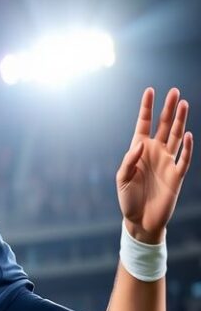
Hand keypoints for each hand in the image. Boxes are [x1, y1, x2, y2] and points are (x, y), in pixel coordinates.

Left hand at [117, 88, 192, 242]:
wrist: (140, 220)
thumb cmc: (127, 198)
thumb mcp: (121, 178)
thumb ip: (129, 160)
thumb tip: (142, 144)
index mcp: (138, 150)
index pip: (144, 124)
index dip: (147, 108)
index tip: (150, 90)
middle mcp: (154, 152)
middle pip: (163, 126)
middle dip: (168, 109)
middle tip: (174, 91)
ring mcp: (166, 162)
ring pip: (176, 137)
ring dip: (180, 121)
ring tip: (184, 104)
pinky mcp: (176, 176)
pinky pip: (184, 158)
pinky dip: (187, 147)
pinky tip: (188, 134)